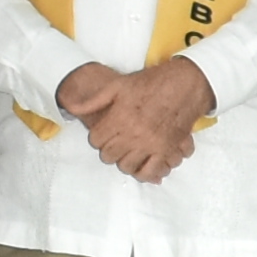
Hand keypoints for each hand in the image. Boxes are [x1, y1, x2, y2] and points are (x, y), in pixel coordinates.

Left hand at [60, 55, 213, 183]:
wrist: (185, 85)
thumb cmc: (151, 83)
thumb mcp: (119, 86)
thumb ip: (94, 100)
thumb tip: (70, 107)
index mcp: (120, 116)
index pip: (96, 140)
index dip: (98, 136)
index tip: (104, 132)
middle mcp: (134, 133)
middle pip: (109, 156)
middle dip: (109, 149)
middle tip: (116, 142)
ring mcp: (151, 143)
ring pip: (127, 166)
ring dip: (125, 161)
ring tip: (129, 152)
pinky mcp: (167, 150)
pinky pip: (151, 172)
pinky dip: (145, 173)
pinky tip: (143, 164)